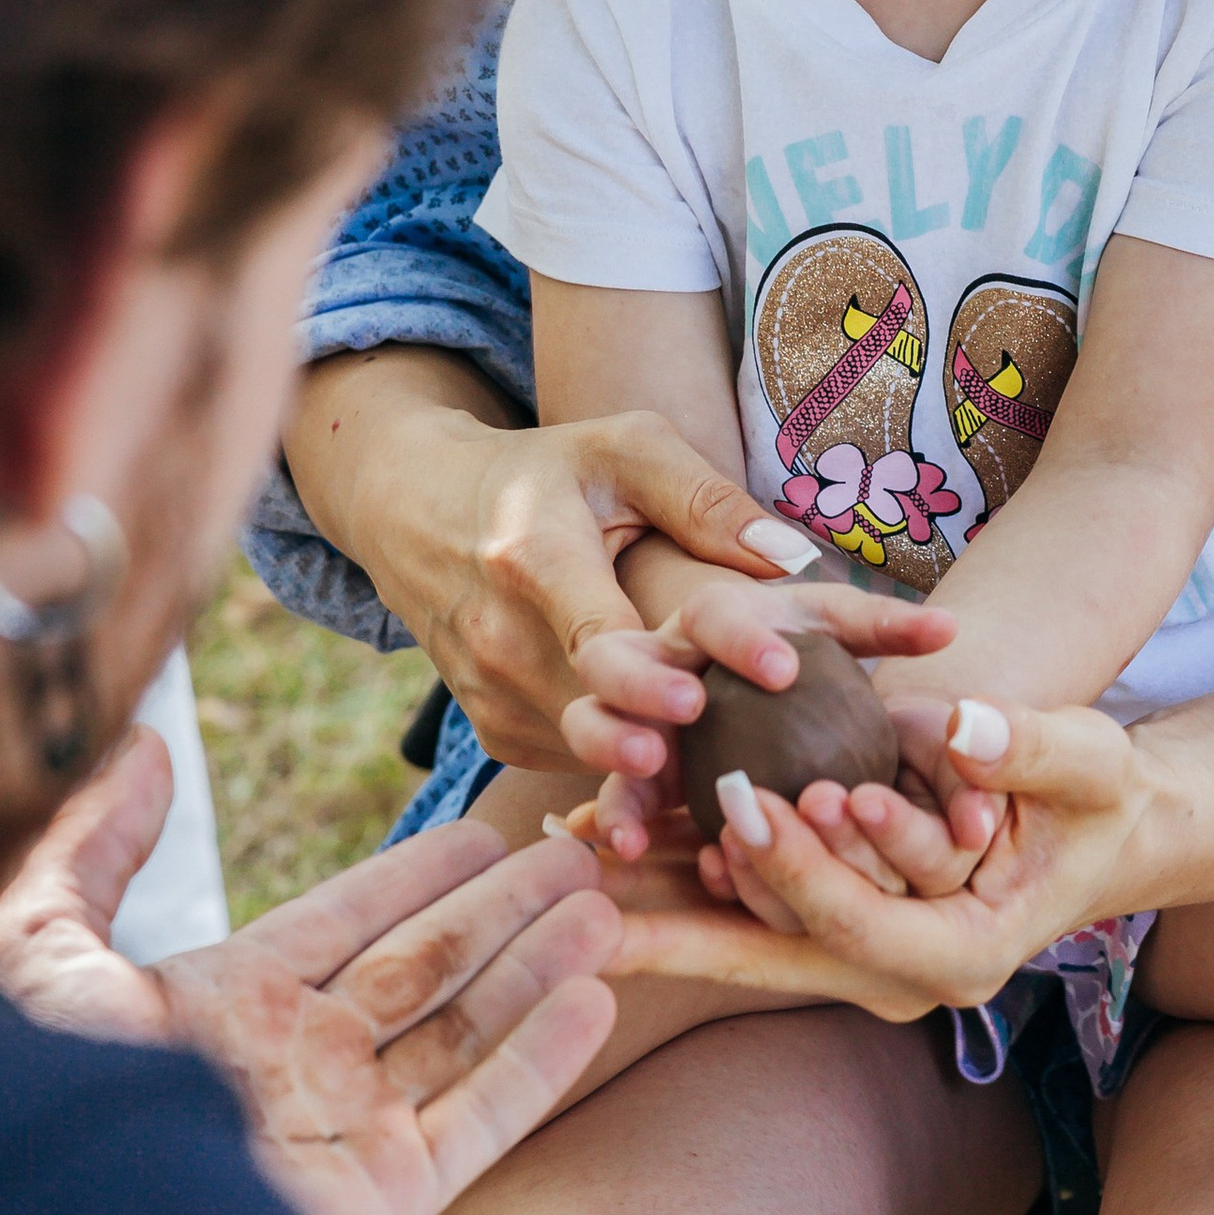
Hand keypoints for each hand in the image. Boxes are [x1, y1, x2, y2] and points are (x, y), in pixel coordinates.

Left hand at [0, 729, 623, 1214]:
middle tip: (575, 852)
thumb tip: (141, 743)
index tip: (484, 831)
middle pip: (424, 965)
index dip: (417, 873)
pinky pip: (481, 1115)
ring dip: (537, 967)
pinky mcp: (385, 1199)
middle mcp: (295, 1063)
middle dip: (503, 909)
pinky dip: (541, 1058)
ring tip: (603, 907)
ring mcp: (345, 1132)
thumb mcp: (39, 952)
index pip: (346, 918)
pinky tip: (591, 999)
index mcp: (226, 1004)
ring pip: (465, 1029)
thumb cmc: (44, 1101)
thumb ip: (91, 848)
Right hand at [287, 350, 828, 773]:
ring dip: (664, 757)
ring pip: (592, 750)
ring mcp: (491, 695)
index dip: (652, 679)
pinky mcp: (496, 730)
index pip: (596, 641)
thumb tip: (795, 558)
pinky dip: (627, 762)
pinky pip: (575, 762)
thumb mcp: (621, 453)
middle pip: (596, 715)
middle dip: (673, 740)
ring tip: (733, 754)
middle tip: (747, 757)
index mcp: (534, 560)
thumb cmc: (545, 473)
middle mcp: (500, 639)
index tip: (717, 693)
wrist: (418, 512)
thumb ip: (705, 499)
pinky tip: (682, 746)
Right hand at [568, 576, 958, 857]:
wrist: (746, 683)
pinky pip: (606, 792)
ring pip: (592, 719)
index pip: (715, 611)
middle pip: (620, 655)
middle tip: (690, 705)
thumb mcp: (831, 631)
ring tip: (648, 764)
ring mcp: (626, 715)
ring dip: (611, 740)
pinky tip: (628, 847)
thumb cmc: (796, 651)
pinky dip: (612, 817)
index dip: (742, 637)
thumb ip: (882, 630)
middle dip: (646, 678)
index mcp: (712, 617)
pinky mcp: (623, 772)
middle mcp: (656, 658)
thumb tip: (951, 631)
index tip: (784, 669)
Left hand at [606, 698, 1149, 1020]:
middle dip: (679, 918)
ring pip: (743, 942)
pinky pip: (744, 919)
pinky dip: (679, 892)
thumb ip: (1026, 748)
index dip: (799, 863)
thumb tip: (961, 729)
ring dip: (657, 910)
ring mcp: (859, 962)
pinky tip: (610, 855)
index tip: (743, 799)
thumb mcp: (1087, 764)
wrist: (1098, 834)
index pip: (858, 922)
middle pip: (770, 953)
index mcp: (961, 956)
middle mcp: (899, 978)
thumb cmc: (1097, 798)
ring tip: (572, 869)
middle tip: (597, 876)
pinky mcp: (831, 930)